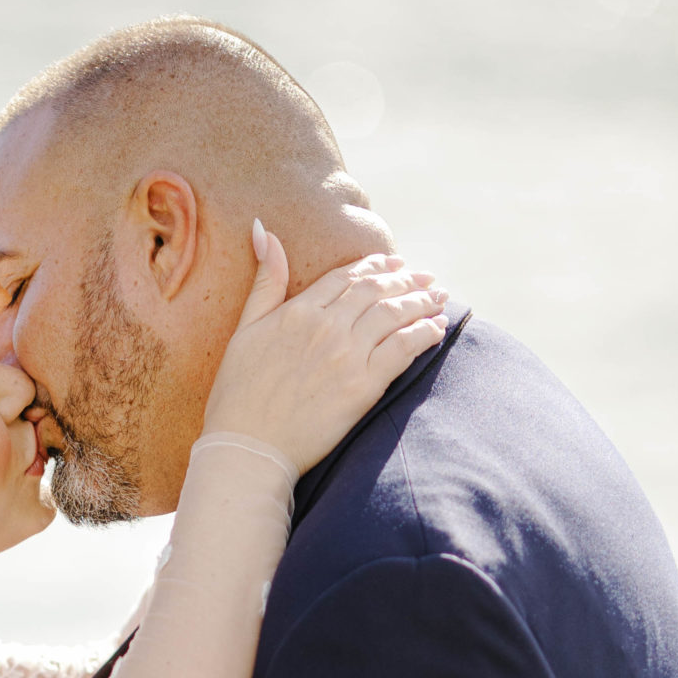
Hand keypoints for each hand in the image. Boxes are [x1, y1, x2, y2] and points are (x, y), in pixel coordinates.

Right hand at [201, 228, 447, 469]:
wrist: (248, 448)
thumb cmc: (237, 395)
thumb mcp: (244, 330)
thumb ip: (265, 282)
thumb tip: (264, 229)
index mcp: (298, 310)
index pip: (346, 276)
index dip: (375, 266)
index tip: (395, 264)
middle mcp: (326, 326)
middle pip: (376, 290)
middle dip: (406, 280)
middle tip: (427, 279)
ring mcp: (346, 355)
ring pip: (394, 314)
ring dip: (422, 302)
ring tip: (440, 297)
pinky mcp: (363, 386)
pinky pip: (403, 349)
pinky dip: (424, 333)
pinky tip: (438, 328)